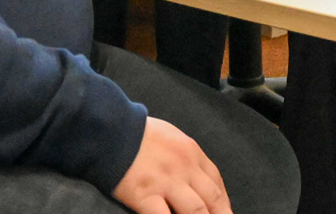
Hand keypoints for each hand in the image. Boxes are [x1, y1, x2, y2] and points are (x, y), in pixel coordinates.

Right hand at [113, 117, 230, 213]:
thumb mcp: (171, 136)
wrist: (110, 130)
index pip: (217, 183)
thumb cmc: (138, 133)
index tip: (225, 213)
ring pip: (196, 212)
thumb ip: (186, 157)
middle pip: (212, 200)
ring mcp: (166, 183)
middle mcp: (184, 169)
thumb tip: (195, 177)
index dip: (224, 203)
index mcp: (192, 153)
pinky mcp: (145, 196)